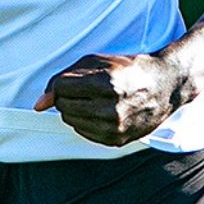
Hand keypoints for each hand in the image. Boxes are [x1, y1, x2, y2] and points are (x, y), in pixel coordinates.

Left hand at [34, 52, 194, 146]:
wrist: (165, 86)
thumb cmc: (126, 69)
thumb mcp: (94, 62)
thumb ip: (61, 79)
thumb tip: (38, 105)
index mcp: (108, 84)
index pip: (61, 88)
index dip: (63, 83)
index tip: (75, 80)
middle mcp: (113, 109)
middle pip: (63, 106)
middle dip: (66, 96)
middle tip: (84, 90)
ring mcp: (117, 128)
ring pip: (70, 120)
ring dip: (74, 109)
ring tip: (93, 100)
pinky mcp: (118, 141)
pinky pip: (82, 133)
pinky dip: (84, 122)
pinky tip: (99, 112)